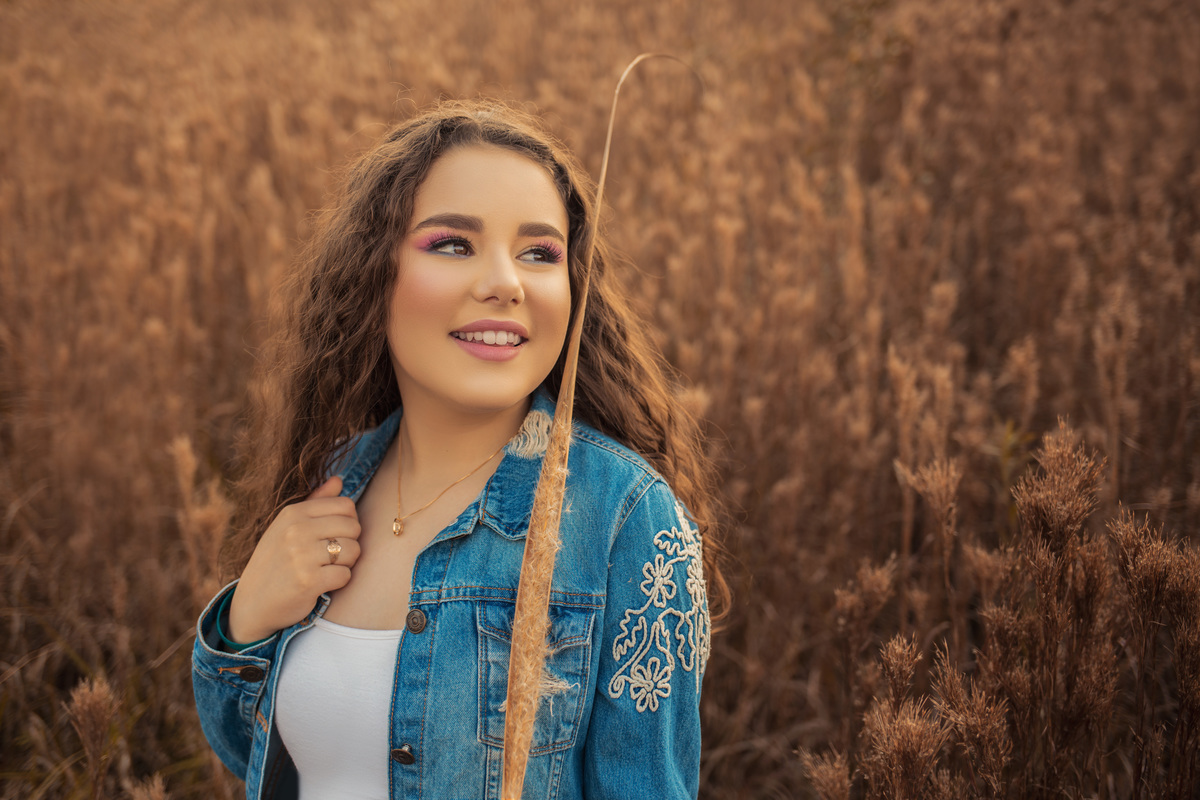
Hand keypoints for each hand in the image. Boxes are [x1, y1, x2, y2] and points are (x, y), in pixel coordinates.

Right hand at [228, 476, 360, 642]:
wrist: (252, 603)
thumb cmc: (276, 561)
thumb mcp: (288, 526)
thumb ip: (316, 502)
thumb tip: (338, 479)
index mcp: (293, 513)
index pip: (346, 505)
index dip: (348, 522)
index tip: (334, 535)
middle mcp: (296, 530)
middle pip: (354, 527)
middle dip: (350, 543)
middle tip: (331, 556)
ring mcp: (301, 556)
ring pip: (353, 550)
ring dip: (346, 563)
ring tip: (327, 568)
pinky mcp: (308, 581)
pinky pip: (346, 575)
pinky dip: (339, 582)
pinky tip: (323, 584)